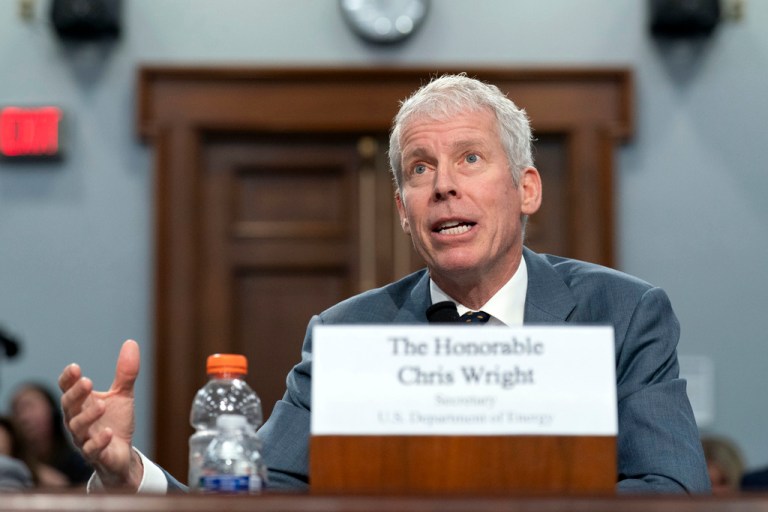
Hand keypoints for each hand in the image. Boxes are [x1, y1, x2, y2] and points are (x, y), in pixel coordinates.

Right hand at [58, 339, 143, 489]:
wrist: (122, 454)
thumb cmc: (115, 422)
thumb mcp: (122, 395)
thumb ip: (125, 373)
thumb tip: (130, 342)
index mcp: (81, 404)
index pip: (67, 390)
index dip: (68, 380)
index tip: (74, 367)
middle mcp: (77, 420)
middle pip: (69, 406)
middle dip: (76, 394)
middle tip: (87, 382)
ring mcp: (84, 439)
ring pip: (78, 428)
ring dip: (88, 416)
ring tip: (101, 405)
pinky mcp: (96, 455)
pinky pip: (92, 450)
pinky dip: (98, 441)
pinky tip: (108, 432)